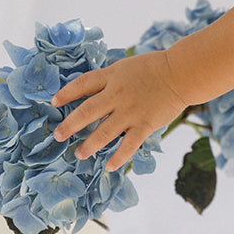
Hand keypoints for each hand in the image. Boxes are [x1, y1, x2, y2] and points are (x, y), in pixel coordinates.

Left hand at [51, 51, 187, 172]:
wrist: (180, 73)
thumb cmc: (154, 68)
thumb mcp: (126, 66)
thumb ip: (109, 79)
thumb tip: (91, 91)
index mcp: (112, 77)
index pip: (82, 84)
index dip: (66, 93)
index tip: (53, 101)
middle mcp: (117, 95)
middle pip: (86, 111)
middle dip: (69, 125)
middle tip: (58, 135)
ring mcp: (130, 111)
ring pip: (102, 133)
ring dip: (89, 145)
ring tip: (80, 154)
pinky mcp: (144, 125)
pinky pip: (127, 145)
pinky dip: (117, 158)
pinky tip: (109, 166)